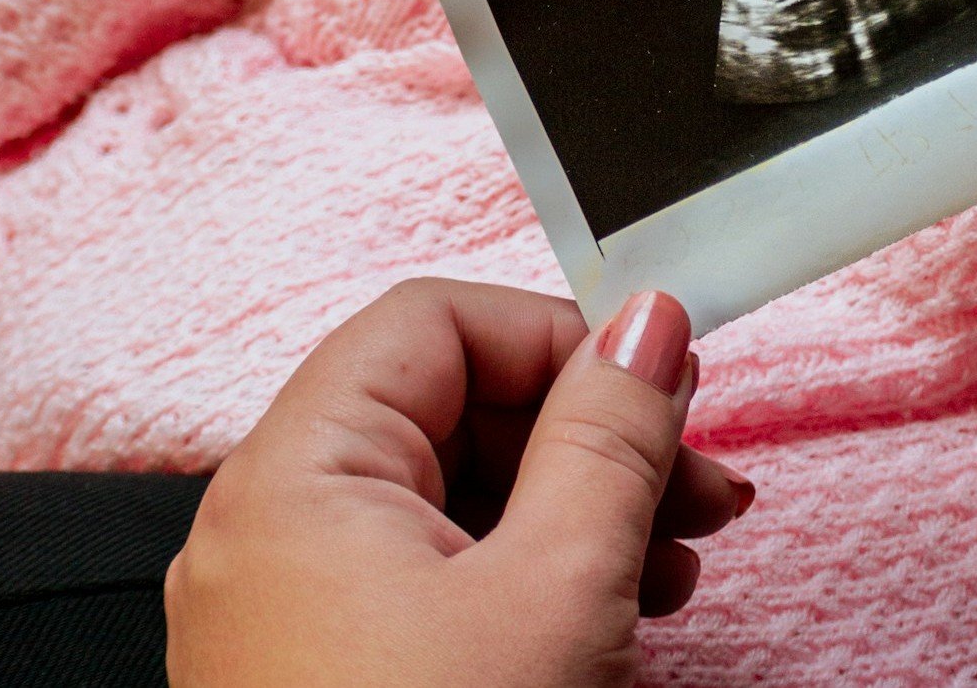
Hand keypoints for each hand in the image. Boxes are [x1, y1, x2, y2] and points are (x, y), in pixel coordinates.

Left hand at [165, 279, 752, 686]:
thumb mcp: (561, 584)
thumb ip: (610, 432)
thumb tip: (646, 323)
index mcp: (298, 482)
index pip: (437, 323)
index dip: (561, 338)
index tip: (659, 381)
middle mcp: (281, 531)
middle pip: (456, 405)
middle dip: (594, 434)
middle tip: (695, 476)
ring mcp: (305, 606)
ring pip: (464, 491)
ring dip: (587, 504)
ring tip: (677, 555)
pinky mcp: (342, 666)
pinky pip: (448, 570)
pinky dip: (543, 569)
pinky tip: (624, 605)